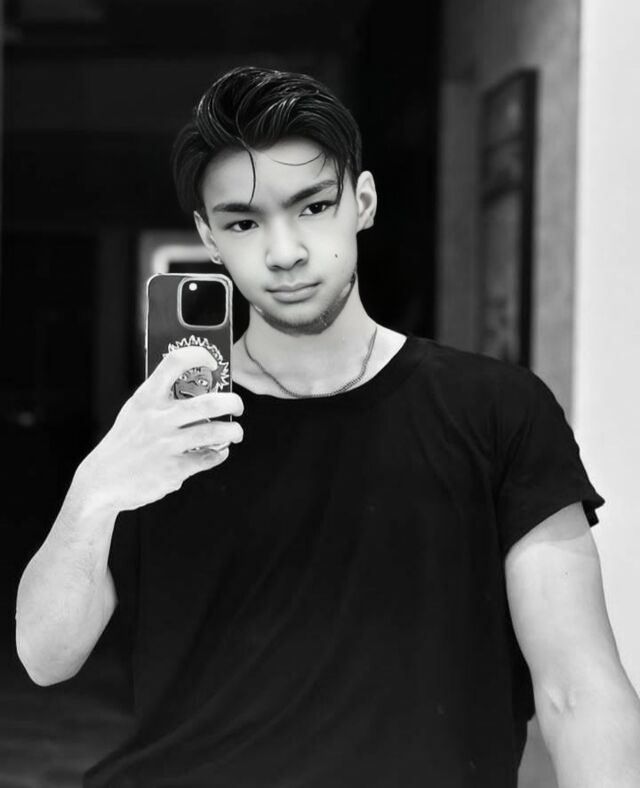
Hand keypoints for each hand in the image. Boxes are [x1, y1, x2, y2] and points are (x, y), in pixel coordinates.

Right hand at [75, 346, 243, 511]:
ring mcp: (166, 445)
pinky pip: (206, 458)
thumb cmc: (123, 443)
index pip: (174, 364)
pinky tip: (219, 452)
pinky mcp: (173, 469)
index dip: (198, 356)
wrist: (102, 481)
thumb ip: (160, 399)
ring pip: (213, 433)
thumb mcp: (135, 411)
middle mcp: (157, 419)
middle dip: (232, 402)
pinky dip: (218, 454)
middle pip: (207, 403)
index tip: (211, 361)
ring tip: (236, 432)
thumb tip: (196, 388)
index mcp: (146, 398)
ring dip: (232, 431)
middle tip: (238, 406)